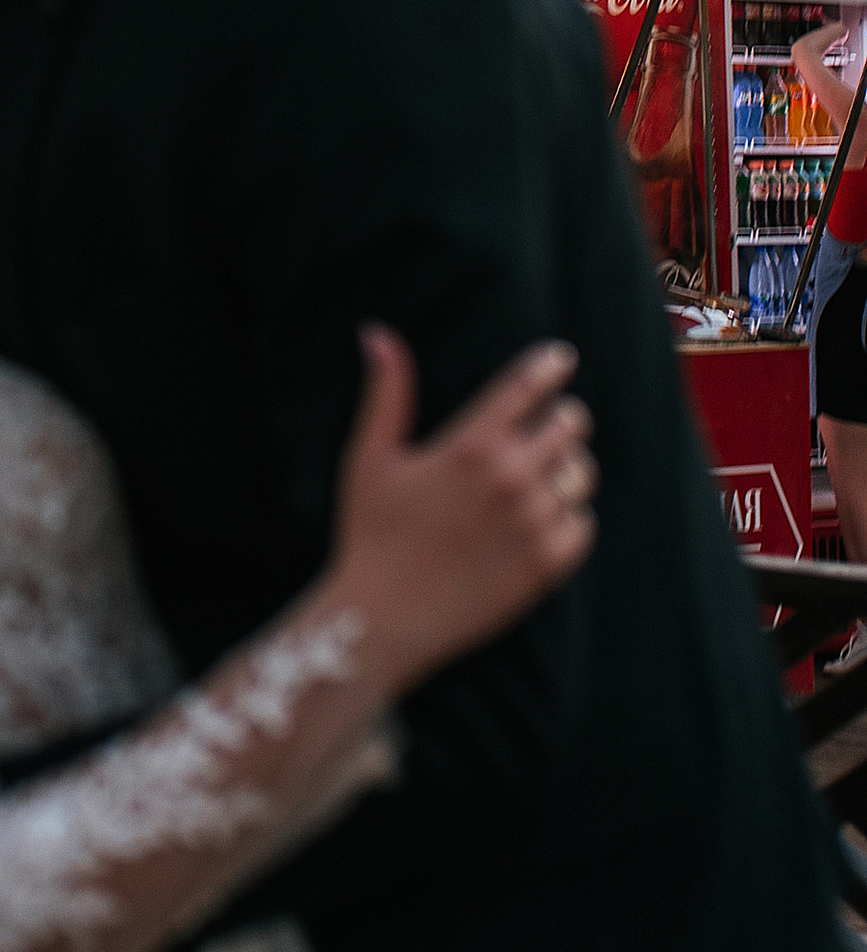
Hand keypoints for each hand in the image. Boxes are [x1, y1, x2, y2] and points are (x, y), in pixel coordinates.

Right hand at [327, 327, 596, 701]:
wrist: (385, 618)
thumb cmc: (370, 534)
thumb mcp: (369, 458)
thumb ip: (386, 393)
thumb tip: (377, 333)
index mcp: (472, 445)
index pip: (530, 386)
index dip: (549, 366)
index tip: (558, 358)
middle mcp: (513, 479)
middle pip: (570, 423)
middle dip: (559, 417)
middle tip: (543, 424)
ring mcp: (536, 523)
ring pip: (581, 473)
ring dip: (565, 467)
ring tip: (538, 476)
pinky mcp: (549, 564)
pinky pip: (582, 523)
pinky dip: (567, 517)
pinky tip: (538, 519)